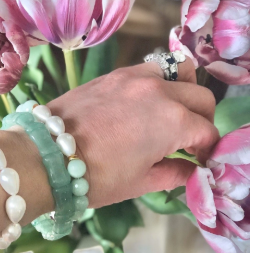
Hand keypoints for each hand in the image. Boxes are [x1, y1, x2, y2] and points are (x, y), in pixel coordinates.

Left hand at [48, 58, 218, 207]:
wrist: (46, 155)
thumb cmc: (95, 176)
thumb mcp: (140, 183)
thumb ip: (174, 174)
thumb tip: (190, 171)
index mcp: (173, 121)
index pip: (207, 132)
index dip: (207, 151)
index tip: (198, 161)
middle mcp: (160, 91)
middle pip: (201, 97)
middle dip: (202, 120)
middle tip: (189, 140)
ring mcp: (136, 77)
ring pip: (179, 72)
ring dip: (183, 92)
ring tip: (170, 114)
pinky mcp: (115, 74)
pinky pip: (150, 69)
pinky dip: (158, 83)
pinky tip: (144, 104)